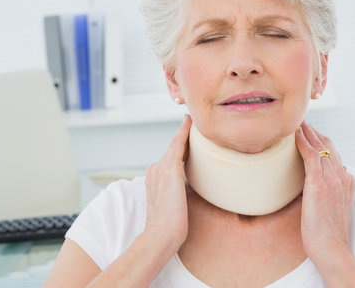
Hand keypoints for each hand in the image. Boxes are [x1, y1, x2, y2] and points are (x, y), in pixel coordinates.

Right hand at [144, 114, 191, 252]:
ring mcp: (160, 167)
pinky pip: (178, 143)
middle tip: (195, 121)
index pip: (171, 157)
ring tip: (196, 119)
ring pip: (177, 144)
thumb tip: (199, 185)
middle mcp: (155, 168)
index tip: (188, 135)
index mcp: (154, 177)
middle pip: (174, 148)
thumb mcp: (176, 202)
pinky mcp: (170, 169)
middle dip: (185, 136)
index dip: (180, 146)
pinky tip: (190, 121)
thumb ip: (182, 190)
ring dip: (186, 131)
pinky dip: (184, 131)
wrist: (162, 235)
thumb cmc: (171, 225)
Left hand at [295, 121, 354, 270]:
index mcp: (347, 181)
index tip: (310, 131)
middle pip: (328, 145)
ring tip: (296, 120)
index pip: (334, 153)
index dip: (321, 140)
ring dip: (308, 131)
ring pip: (320, 146)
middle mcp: (343, 177)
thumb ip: (322, 192)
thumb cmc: (326, 235)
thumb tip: (306, 185)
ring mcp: (333, 179)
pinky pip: (312, 155)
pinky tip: (295, 134)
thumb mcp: (328, 208)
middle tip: (301, 119)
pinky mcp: (320, 184)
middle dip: (315, 131)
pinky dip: (303, 142)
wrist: (333, 250)